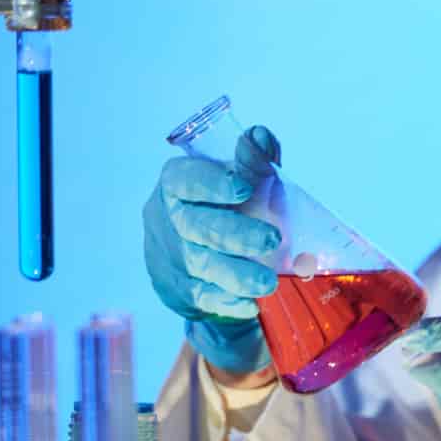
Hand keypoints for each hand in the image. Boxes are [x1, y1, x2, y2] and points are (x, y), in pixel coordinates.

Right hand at [143, 126, 283, 373]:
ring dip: (236, 274)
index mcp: (177, 184)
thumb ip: (254, 160)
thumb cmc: (226, 206)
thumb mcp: (241, 179)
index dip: (211, 183)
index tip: (243, 187)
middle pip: (195, 226)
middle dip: (234, 233)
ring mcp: (173, 256)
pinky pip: (203, 297)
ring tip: (268, 282)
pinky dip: (228, 300)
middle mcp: (169, 219)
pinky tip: (250, 304)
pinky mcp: (180, 289)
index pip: (185, 180)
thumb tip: (261, 137)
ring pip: (201, 265)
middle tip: (272, 239)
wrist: (200, 254)